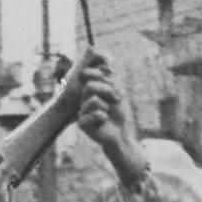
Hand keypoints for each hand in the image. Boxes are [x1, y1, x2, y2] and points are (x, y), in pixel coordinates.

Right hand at [72, 54, 145, 182]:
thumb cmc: (118, 115)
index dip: (101, 75)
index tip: (114, 84)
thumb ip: (111, 80)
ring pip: (93, 99)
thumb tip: (105, 66)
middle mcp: (83, 100)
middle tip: (117, 99)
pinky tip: (104, 121)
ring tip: (109, 112)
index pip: (89, 76)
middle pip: (90, 85)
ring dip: (107, 104)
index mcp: (89, 92)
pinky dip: (104, 116)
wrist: (119, 135)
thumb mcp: (117, 93)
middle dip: (107, 90)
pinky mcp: (82, 124)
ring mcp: (81, 112)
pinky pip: (96, 114)